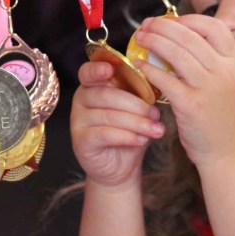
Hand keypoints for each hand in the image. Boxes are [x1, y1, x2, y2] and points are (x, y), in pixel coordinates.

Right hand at [70, 61, 165, 188]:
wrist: (121, 167)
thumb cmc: (129, 132)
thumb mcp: (137, 109)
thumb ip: (140, 93)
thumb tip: (157, 82)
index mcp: (94, 85)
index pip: (89, 71)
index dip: (98, 68)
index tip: (111, 69)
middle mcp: (81, 99)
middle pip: (107, 94)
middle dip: (136, 105)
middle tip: (156, 115)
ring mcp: (77, 120)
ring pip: (109, 115)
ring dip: (137, 122)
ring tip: (156, 130)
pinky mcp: (80, 140)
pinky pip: (105, 133)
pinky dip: (127, 136)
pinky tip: (142, 140)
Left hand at [133, 14, 234, 167]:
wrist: (232, 155)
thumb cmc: (226, 121)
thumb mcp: (230, 86)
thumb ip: (214, 64)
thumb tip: (184, 42)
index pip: (215, 27)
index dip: (190, 19)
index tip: (171, 20)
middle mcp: (225, 72)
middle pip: (191, 36)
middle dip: (164, 26)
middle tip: (146, 25)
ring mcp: (209, 88)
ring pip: (177, 53)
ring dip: (154, 41)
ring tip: (139, 38)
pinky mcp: (192, 105)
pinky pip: (165, 79)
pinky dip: (149, 68)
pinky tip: (139, 65)